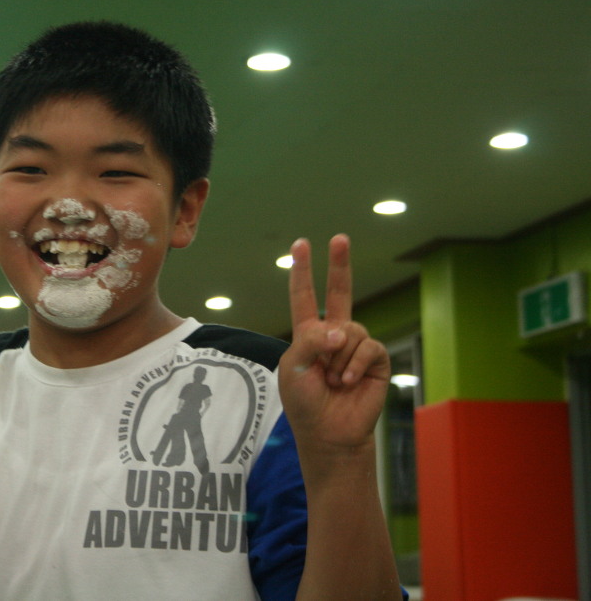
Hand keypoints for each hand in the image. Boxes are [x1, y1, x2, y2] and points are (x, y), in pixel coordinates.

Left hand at [278, 235, 390, 453]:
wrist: (329, 433)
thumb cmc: (305, 402)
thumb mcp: (296, 368)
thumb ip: (311, 341)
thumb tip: (342, 331)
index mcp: (307, 334)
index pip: (304, 296)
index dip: (303, 272)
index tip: (301, 245)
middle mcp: (333, 335)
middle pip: (340, 293)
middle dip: (340, 265)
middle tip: (340, 237)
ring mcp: (355, 347)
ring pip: (351, 330)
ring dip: (338, 357)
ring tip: (332, 381)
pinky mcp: (375, 360)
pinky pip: (367, 348)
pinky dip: (353, 365)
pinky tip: (346, 383)